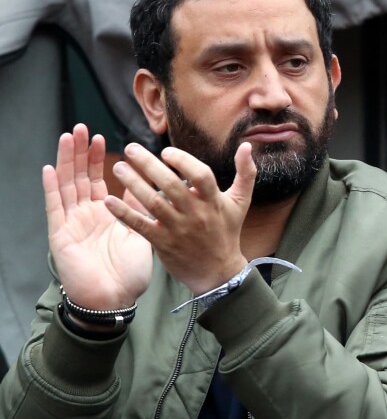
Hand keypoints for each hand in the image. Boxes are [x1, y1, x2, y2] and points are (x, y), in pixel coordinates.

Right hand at [43, 124, 152, 309]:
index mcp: (105, 215)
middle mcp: (86, 216)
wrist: (116, 300)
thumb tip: (140, 184)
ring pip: (66, 186)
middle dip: (80, 153)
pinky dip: (52, 189)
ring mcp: (72, 224)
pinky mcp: (61, 235)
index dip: (98, 160)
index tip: (103, 139)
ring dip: (66, 162)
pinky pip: (55, 208)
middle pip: (79, 177)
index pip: (98, 180)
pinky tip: (50, 169)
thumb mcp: (140, 234)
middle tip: (82, 128)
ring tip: (68, 138)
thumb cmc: (129, 273)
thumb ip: (137, 209)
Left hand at [103, 142, 255, 294]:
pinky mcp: (164, 244)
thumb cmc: (227, 231)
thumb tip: (247, 146)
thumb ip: (245, 173)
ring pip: (153, 203)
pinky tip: (108, 200)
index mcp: (214, 201)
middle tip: (131, 148)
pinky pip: (141, 226)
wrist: (218, 272)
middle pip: (171, 186)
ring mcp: (179, 230)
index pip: (201, 176)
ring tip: (119, 167)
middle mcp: (196, 214)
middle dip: (149, 165)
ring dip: (133, 184)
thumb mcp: (241, 202)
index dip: (183, 161)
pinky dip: (124, 213)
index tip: (166, 151)